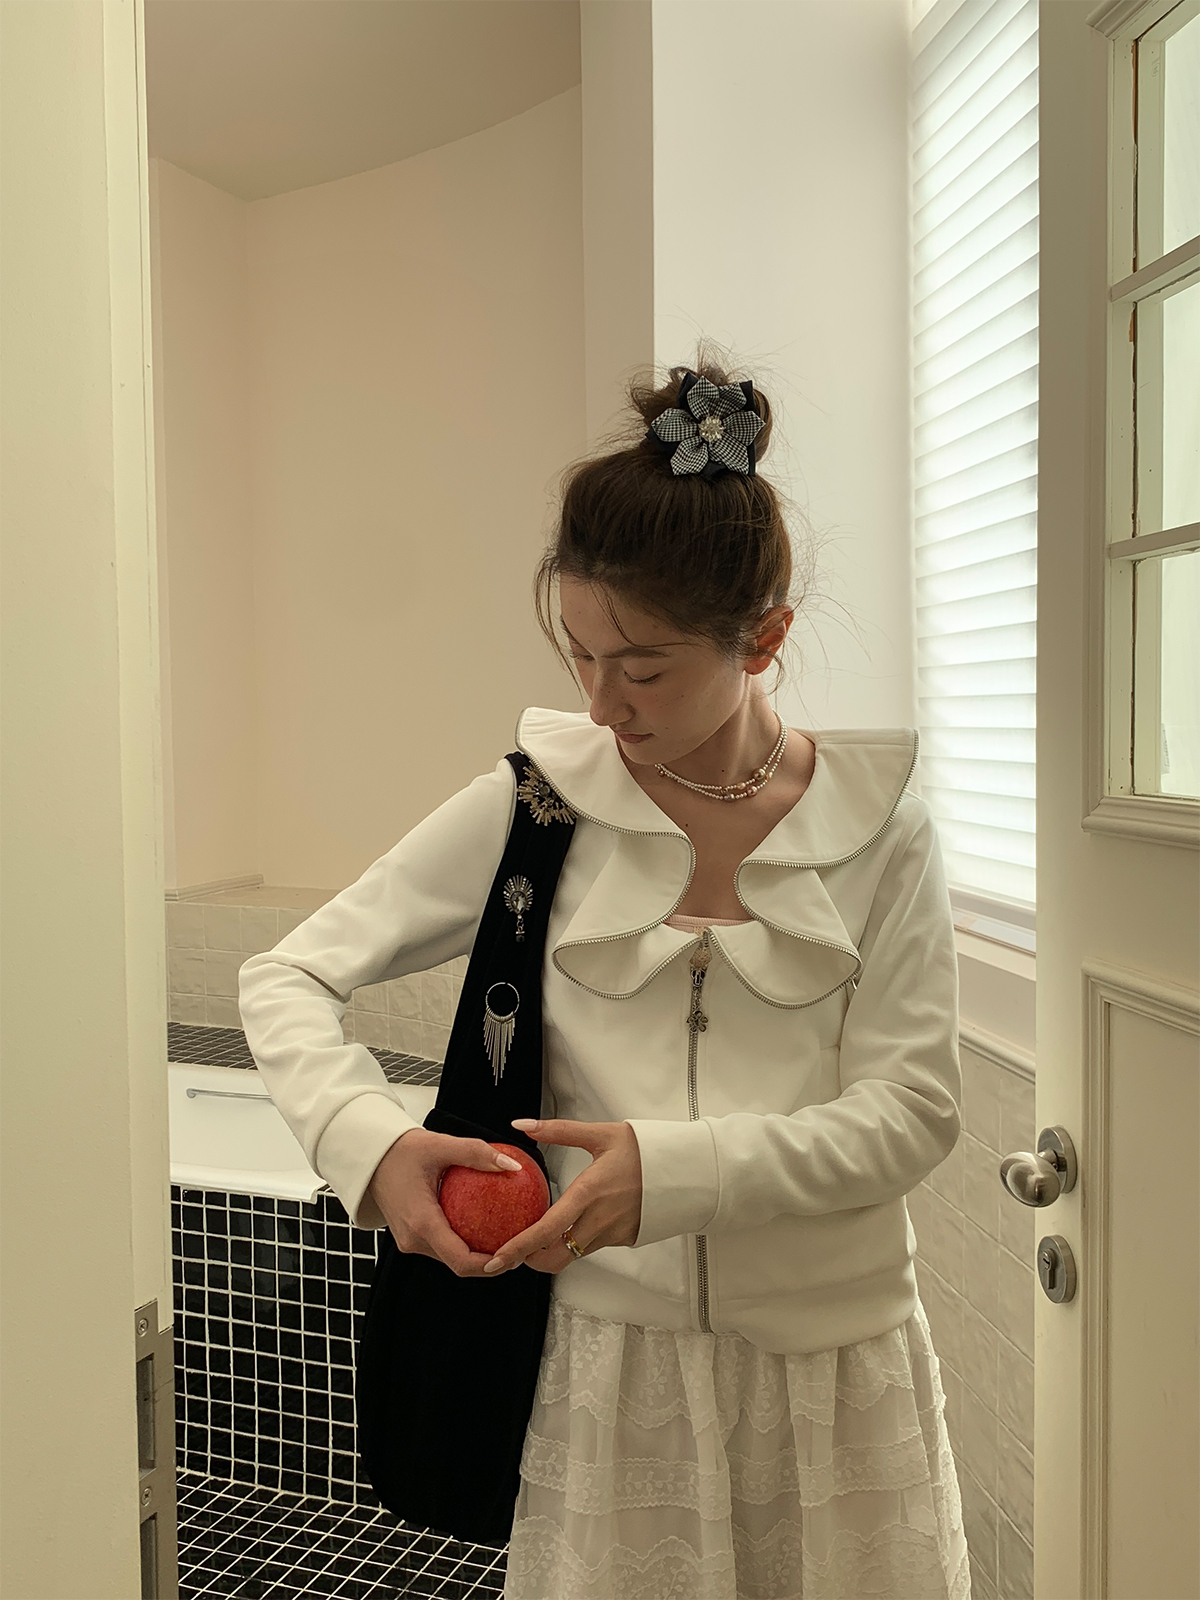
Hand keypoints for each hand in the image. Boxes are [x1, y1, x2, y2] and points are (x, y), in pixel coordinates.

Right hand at [367, 1128, 525, 1278]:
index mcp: (421, 1222)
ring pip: (450, 1257)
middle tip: (518, 1247)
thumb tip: (512, 1165)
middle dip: (490, 1262)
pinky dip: (463, 1241)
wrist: (370, 1157)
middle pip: (458, 1264)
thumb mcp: (441, 1145)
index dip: (490, 1266)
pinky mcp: (410, 1236)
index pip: (461, 1260)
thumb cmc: (399, 1150)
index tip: (514, 1256)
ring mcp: (410, 1241)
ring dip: (477, 1253)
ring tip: (506, 1236)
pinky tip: (483, 1225)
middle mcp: (413, 1239)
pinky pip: (441, 1246)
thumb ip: (476, 1154)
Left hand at [481, 1118, 641, 1275]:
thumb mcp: (599, 1134)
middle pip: (555, 1258)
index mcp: (587, 1193)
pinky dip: (575, 1242)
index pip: (545, 1231)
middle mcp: (598, 1220)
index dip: (518, 1248)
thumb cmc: (643, 1150)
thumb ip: (557, 1131)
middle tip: (511, 1254)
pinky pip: (591, 1246)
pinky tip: (571, 1226)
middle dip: (528, 1261)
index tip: (497, 1258)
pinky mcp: (623, 1239)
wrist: (684, 1167)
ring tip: (536, 1238)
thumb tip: (523, 1124)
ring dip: (551, 1251)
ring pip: (573, 1255)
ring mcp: (612, 1233)